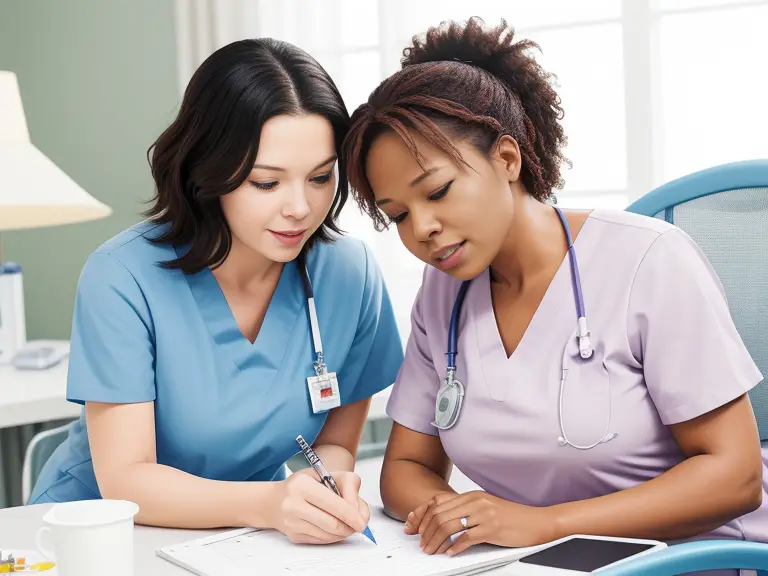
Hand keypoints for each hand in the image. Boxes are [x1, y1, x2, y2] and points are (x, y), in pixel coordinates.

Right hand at [268, 469, 367, 543]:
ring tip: (347, 524)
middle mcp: (293, 504)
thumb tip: (359, 513)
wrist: (273, 500)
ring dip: (343, 533)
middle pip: (332, 524)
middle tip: (358, 525)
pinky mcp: (293, 536)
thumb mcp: (325, 474)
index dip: (352, 516)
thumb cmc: (305, 484)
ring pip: (328, 535)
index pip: (334, 504)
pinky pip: (321, 540)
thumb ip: (347, 486)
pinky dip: (333, 536)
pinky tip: (335, 528)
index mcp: (302, 485)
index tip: (363, 522)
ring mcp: (291, 523)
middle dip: (350, 527)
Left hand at [412, 491, 556, 555]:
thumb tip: (443, 521)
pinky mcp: (491, 528)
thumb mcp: (485, 508)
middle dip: (427, 532)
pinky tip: (450, 553)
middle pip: (440, 515)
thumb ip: (466, 511)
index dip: (424, 517)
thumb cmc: (512, 517)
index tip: (417, 529)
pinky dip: (454, 547)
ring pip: (449, 526)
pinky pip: (466, 538)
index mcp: (472, 496)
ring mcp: (483, 514)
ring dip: (437, 541)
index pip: (438, 503)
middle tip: (423, 544)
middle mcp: (475, 502)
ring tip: (432, 550)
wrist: (536, 521)